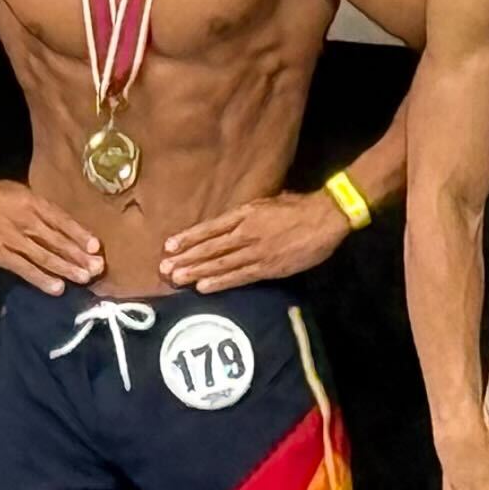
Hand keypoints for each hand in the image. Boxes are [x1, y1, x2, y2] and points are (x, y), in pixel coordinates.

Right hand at [0, 171, 104, 295]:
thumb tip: (58, 222)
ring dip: (67, 268)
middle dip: (79, 256)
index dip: (80, 234)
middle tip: (98, 269)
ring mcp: (14, 239)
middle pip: (59, 241)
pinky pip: (24, 268)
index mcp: (34, 203)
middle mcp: (28, 221)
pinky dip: (42, 279)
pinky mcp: (0, 253)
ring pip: (46, 256)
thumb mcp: (20, 192)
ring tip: (85, 279)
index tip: (96, 247)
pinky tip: (57, 288)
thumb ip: (38, 208)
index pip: (63, 221)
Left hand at [158, 189, 346, 292]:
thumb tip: (236, 219)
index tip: (169, 246)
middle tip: (164, 269)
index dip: (188, 238)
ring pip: (220, 263)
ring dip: (196, 272)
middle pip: (210, 247)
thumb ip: (250, 212)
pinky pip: (239, 276)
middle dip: (186, 258)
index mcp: (245, 213)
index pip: (210, 228)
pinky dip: (220, 282)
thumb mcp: (269, 202)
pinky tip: (203, 288)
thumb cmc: (299, 206)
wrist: (324, 217)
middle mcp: (245, 232)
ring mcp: (255, 250)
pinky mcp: (267, 266)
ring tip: (176, 279)